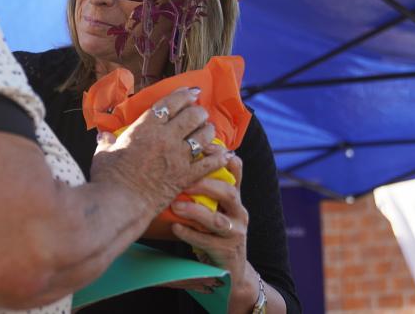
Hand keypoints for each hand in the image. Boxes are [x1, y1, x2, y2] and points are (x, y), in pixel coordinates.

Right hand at [91, 88, 231, 217]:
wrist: (119, 204)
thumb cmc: (108, 178)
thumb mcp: (103, 154)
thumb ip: (107, 142)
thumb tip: (104, 136)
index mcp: (145, 127)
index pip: (170, 103)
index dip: (183, 94)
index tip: (191, 92)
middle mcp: (165, 138)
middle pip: (191, 115)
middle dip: (198, 111)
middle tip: (199, 112)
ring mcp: (178, 157)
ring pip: (203, 136)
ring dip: (208, 131)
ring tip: (207, 130)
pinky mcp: (186, 177)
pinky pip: (209, 164)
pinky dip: (219, 158)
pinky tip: (225, 155)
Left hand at [169, 155, 257, 311]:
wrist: (231, 270)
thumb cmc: (214, 232)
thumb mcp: (213, 207)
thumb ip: (203, 187)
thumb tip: (179, 158)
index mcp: (235, 196)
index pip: (236, 169)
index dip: (221, 155)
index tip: (203, 145)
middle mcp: (239, 212)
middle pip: (229, 193)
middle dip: (206, 185)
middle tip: (184, 182)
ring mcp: (236, 233)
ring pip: (218, 221)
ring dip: (196, 212)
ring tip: (176, 207)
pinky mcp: (227, 252)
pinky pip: (208, 242)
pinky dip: (190, 234)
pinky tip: (175, 228)